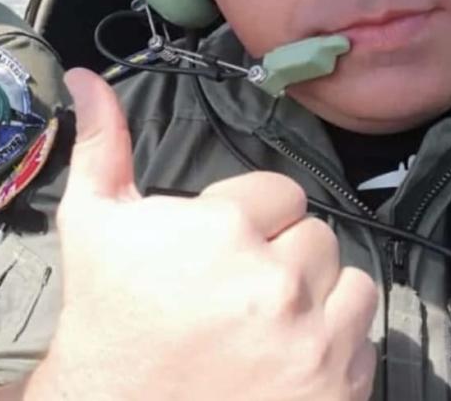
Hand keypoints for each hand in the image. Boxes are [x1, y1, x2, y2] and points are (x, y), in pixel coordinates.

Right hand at [31, 69, 376, 400]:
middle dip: (279, 252)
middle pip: (315, 234)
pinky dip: (330, 338)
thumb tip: (87, 80)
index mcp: (223, 229)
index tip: (218, 245)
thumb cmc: (106, 314)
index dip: (246, 216)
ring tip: (261, 315)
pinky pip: (362, 335)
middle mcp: (275, 282)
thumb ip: (102, 143)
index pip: (279, 193)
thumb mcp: (93, 221)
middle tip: (233, 284)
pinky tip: (280, 349)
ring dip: (314, 293)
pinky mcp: (333, 386)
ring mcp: (309, 340)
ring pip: (348, 281)